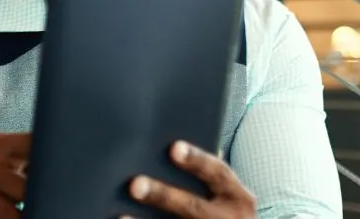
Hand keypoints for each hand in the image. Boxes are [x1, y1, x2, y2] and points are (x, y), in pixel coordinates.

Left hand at [125, 141, 255, 218]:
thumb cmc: (223, 207)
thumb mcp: (225, 192)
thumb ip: (204, 174)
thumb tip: (167, 147)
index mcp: (237, 197)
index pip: (218, 174)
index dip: (197, 160)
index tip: (174, 148)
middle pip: (193, 207)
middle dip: (164, 196)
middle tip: (135, 184)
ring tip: (122, 216)